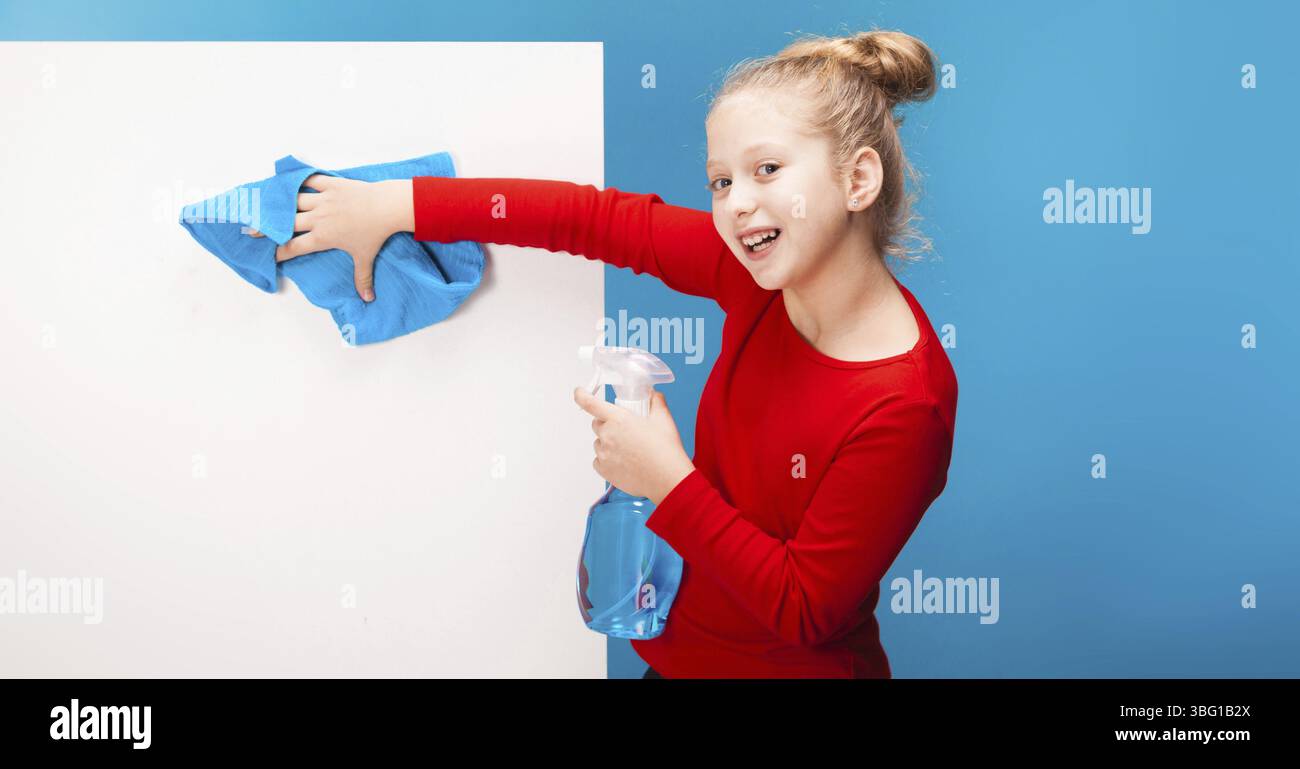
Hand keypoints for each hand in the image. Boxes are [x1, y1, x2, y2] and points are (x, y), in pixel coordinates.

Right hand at [246, 175, 409, 301]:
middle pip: (285, 223)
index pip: (294, 247)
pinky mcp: (331, 185)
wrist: (386, 207)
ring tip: (265, 204)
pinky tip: (290, 182)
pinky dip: (299, 181)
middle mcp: (317, 219)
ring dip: (280, 204)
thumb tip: (368, 299)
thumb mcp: (365, 258)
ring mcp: (323, 200)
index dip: (279, 252)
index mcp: (322, 238)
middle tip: (251, 229)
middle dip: (267, 228)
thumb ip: (362, 278)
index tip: (269, 255)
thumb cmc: (374, 234)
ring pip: (294, 201)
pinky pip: (310, 181)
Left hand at [574, 387, 695, 504]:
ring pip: (599, 443)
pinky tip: (624, 462)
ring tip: (629, 450)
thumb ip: (656, 402)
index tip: (579, 392)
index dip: (582, 395)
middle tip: (625, 430)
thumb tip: (654, 396)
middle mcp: (607, 435)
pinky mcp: (604, 471)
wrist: (667, 479)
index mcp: (618, 419)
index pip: (591, 403)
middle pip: (597, 424)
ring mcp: (604, 454)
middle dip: (607, 424)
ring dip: (608, 443)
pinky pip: (599, 461)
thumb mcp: (664, 419)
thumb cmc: (665, 451)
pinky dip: (607, 460)